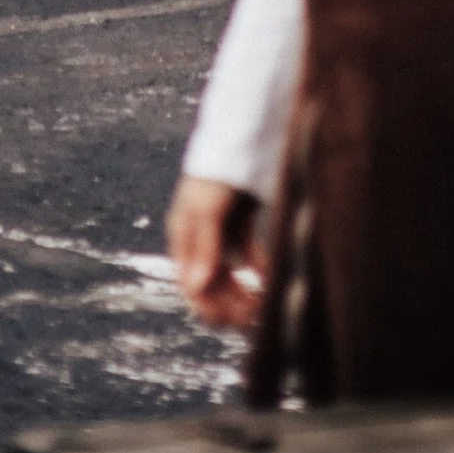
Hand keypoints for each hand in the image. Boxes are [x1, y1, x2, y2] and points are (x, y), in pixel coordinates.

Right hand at [168, 174, 267, 333]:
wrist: (244, 129)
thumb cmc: (218, 168)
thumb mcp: (208, 207)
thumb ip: (204, 247)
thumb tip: (195, 289)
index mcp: (183, 234)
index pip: (191, 283)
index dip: (209, 306)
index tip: (231, 323)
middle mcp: (199, 235)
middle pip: (211, 281)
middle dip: (229, 303)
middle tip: (254, 321)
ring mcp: (221, 228)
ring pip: (229, 272)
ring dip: (243, 292)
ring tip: (263, 307)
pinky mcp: (241, 219)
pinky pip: (247, 254)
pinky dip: (257, 268)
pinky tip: (270, 278)